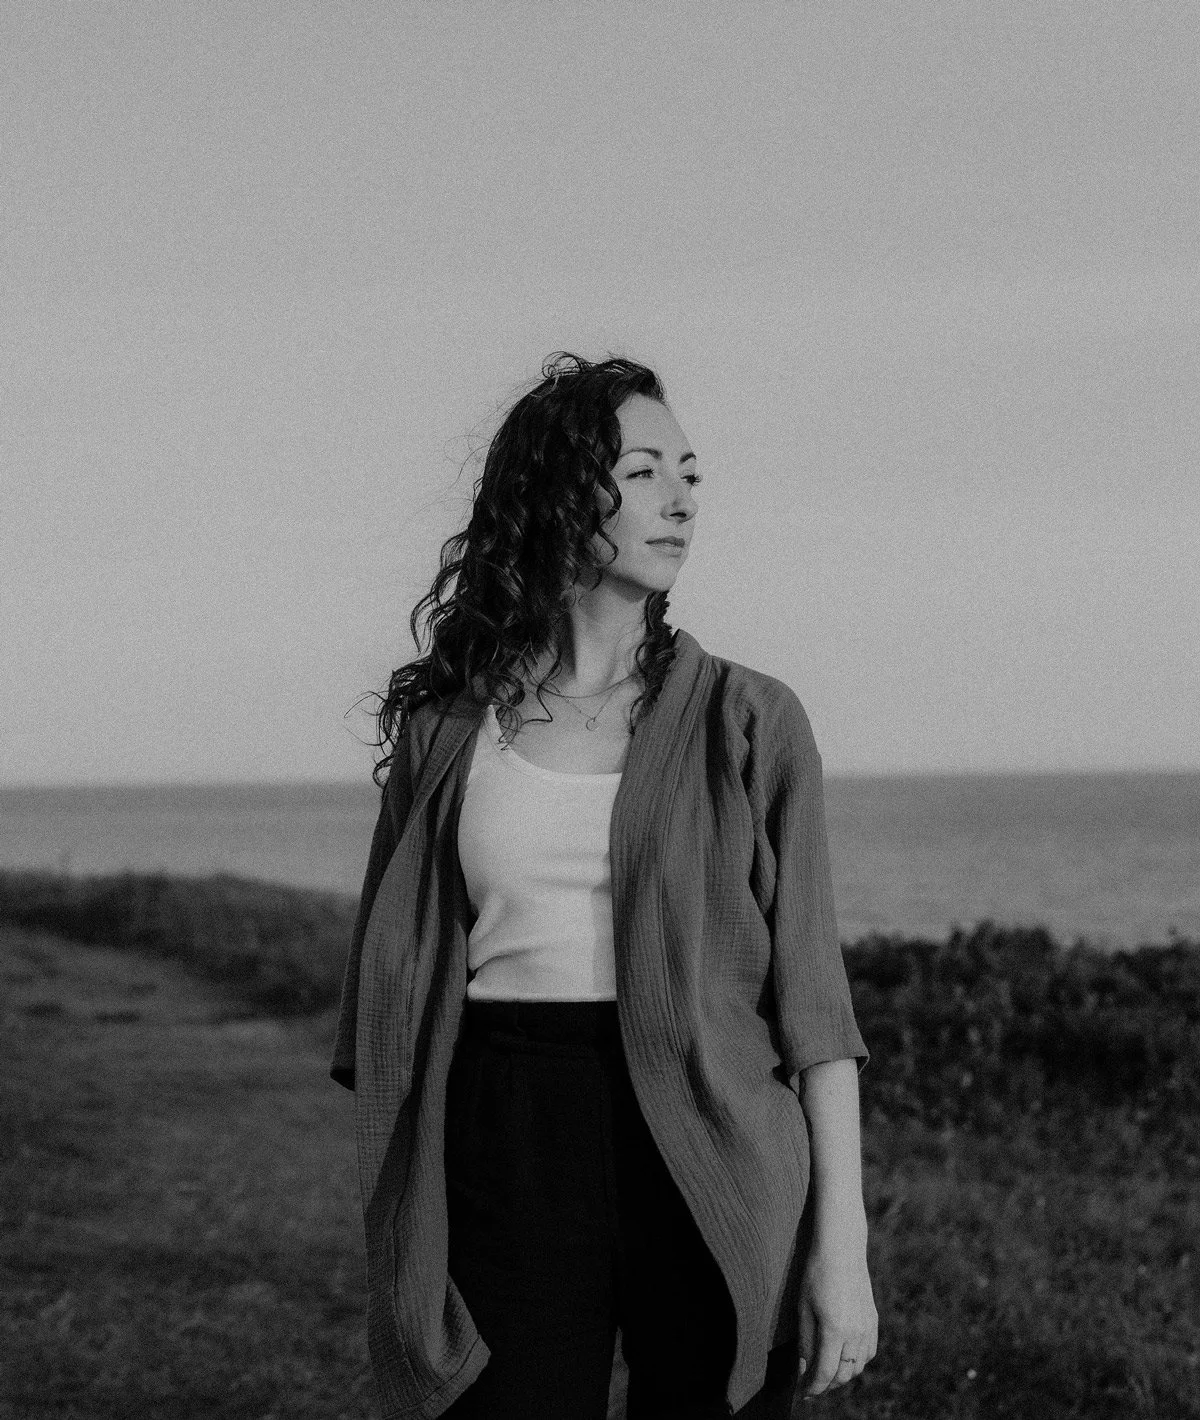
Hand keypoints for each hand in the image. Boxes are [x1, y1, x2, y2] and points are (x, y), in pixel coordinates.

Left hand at [796, 1237, 876, 1398]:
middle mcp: (856, 1333)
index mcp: (835, 1330)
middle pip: (844, 1375)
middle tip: (810, 1385)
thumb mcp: (803, 1307)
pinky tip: (843, 1357)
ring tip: (825, 1373)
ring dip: (842, 1376)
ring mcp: (868, 1327)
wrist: (842, 1248)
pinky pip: (868, 1353)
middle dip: (826, 1385)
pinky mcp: (873, 1320)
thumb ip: (805, 1343)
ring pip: (857, 1367)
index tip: (801, 1393)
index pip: (825, 1373)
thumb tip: (804, 1370)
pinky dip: (856, 1362)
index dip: (813, 1388)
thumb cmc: (816, 1274)